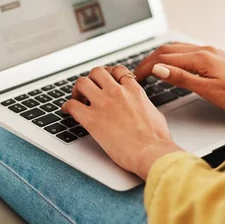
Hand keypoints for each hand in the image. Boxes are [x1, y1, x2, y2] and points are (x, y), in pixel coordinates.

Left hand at [62, 65, 182, 179]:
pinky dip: (66, 107)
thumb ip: (143, 105)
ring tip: (77, 98)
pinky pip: (72, 105)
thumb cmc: (157, 140)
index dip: (109, 74)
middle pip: (97, 72)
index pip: (118, 71)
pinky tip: (67, 111)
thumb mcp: (154, 113)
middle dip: (91, 79)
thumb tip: (140, 107)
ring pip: (82, 82)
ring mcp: (103, 104)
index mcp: (133, 90)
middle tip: (88, 90)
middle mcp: (117, 92)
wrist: (152, 152)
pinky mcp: (91, 119)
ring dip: (77, 90)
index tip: (105, 82)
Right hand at [134, 43, 224, 111]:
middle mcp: (205, 49)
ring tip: (150, 68)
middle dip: (150, 59)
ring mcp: (211, 51)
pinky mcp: (216, 56)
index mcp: (201, 57)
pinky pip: (187, 50)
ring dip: (160, 56)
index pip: (164, 57)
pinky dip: (173, 56)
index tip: (136, 76)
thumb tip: (158, 69)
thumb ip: (181, 78)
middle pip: (168, 49)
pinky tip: (171, 64)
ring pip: (177, 48)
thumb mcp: (207, 90)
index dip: (147, 66)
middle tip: (138, 72)